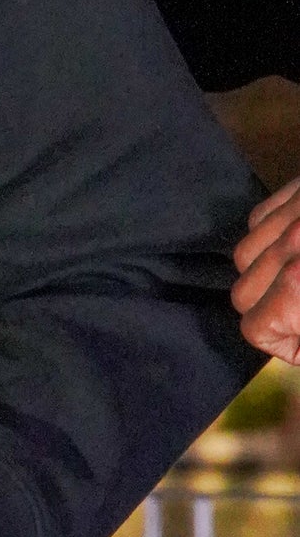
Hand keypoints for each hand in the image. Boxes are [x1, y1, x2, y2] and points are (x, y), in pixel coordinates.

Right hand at [235, 178, 299, 362]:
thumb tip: (295, 348)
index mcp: (299, 286)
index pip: (256, 328)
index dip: (281, 342)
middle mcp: (290, 246)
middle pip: (242, 293)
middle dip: (267, 307)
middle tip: (297, 309)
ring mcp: (295, 213)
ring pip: (245, 252)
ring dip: (264, 270)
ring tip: (297, 274)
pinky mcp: (298, 188)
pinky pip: (260, 215)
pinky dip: (270, 234)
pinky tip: (295, 243)